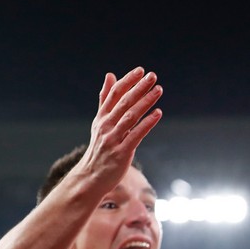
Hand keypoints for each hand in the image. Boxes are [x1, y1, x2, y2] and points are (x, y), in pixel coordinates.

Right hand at [76, 67, 163, 192]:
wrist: (91, 178)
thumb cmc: (100, 149)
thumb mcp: (100, 122)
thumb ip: (106, 99)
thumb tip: (110, 75)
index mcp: (101, 118)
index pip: (114, 94)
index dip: (127, 81)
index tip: (140, 71)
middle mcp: (105, 126)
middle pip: (123, 102)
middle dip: (138, 88)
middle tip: (152, 76)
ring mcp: (113, 139)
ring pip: (130, 116)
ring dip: (145, 102)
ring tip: (158, 90)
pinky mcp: (121, 153)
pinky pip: (136, 135)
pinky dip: (147, 123)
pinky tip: (158, 113)